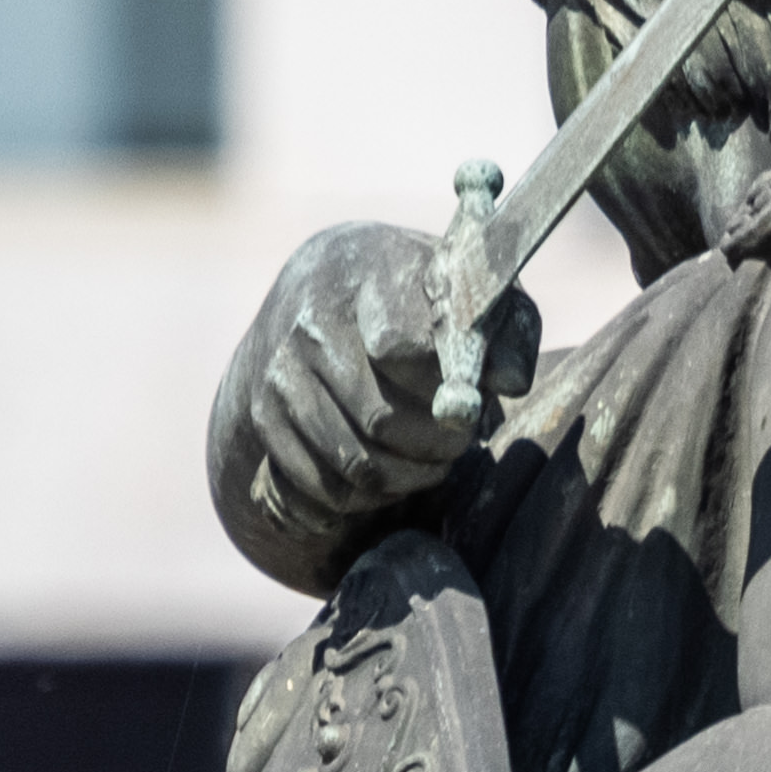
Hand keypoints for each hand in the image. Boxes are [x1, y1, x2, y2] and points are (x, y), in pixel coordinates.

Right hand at [233, 225, 538, 541]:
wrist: (319, 291)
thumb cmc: (420, 301)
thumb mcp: (473, 297)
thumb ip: (507, 332)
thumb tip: (507, 384)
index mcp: (368, 274)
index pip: (401, 345)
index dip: (441, 383)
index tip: (464, 396)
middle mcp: (312, 321)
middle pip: (382, 420)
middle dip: (437, 446)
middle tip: (460, 442)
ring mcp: (280, 370)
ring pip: (355, 462)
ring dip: (408, 476)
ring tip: (432, 459)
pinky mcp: (263, 415)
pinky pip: (324, 486)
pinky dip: (368, 497)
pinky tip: (391, 471)